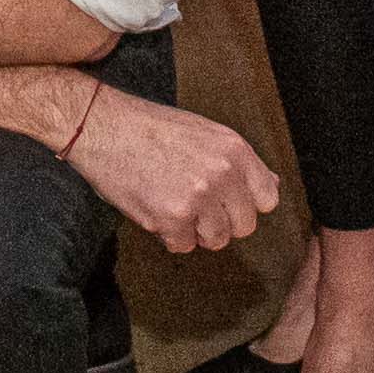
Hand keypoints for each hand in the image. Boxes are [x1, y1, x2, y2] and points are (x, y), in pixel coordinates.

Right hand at [62, 91, 280, 253]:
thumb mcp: (205, 132)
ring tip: (173, 207)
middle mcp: (222, 174)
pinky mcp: (170, 218)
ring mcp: (197, 198)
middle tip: (196, 207)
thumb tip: (271, 185)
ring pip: (216, 240)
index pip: (267, 199)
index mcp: (234, 149)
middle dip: (221, 222)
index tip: (227, 201)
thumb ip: (239, 161)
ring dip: (195, 231)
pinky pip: (183, 245)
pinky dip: (168, 235)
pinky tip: (155, 209)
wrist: (103, 126)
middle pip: (244, 226)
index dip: (245, 204)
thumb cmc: (150, 128)